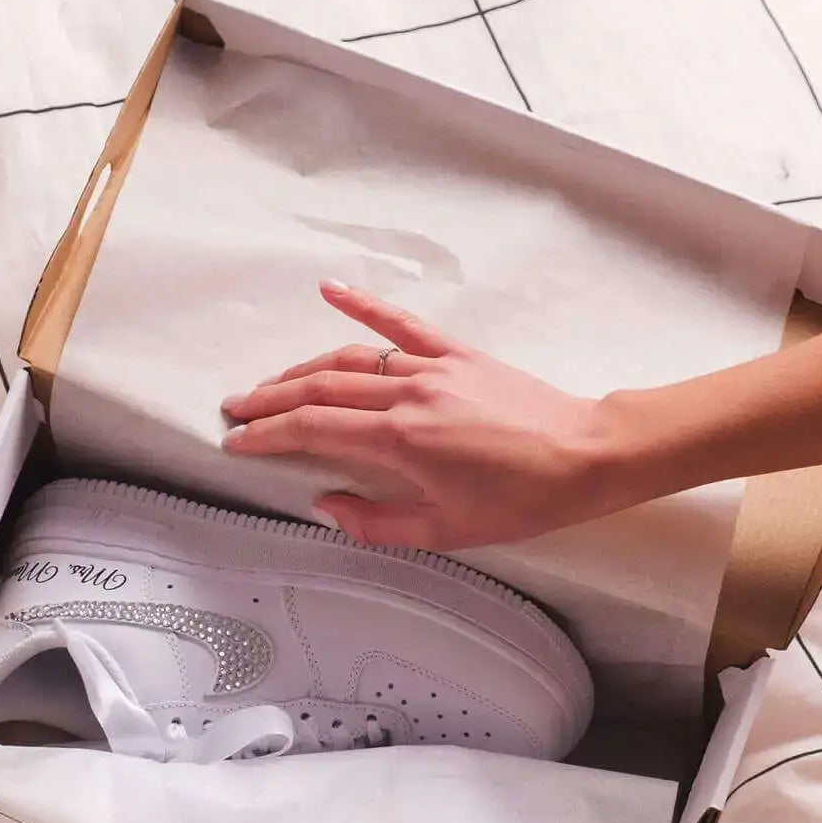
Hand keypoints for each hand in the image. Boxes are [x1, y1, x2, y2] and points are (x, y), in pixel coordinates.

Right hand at [220, 282, 650, 549]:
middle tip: (235, 411)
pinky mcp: (458, 354)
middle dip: (270, 400)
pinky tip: (329, 291)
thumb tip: (326, 505)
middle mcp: (408, 395)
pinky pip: (403, 325)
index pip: (313, 430)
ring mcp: (433, 368)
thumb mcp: (447, 531)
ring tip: (268, 384)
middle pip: (320, 389)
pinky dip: (364, 306)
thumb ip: (376, 522)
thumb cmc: (523, 500)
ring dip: (302, 369)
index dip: (267, 436)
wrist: (586, 456)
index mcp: (401, 441)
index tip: (236, 443)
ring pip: (350, 359)